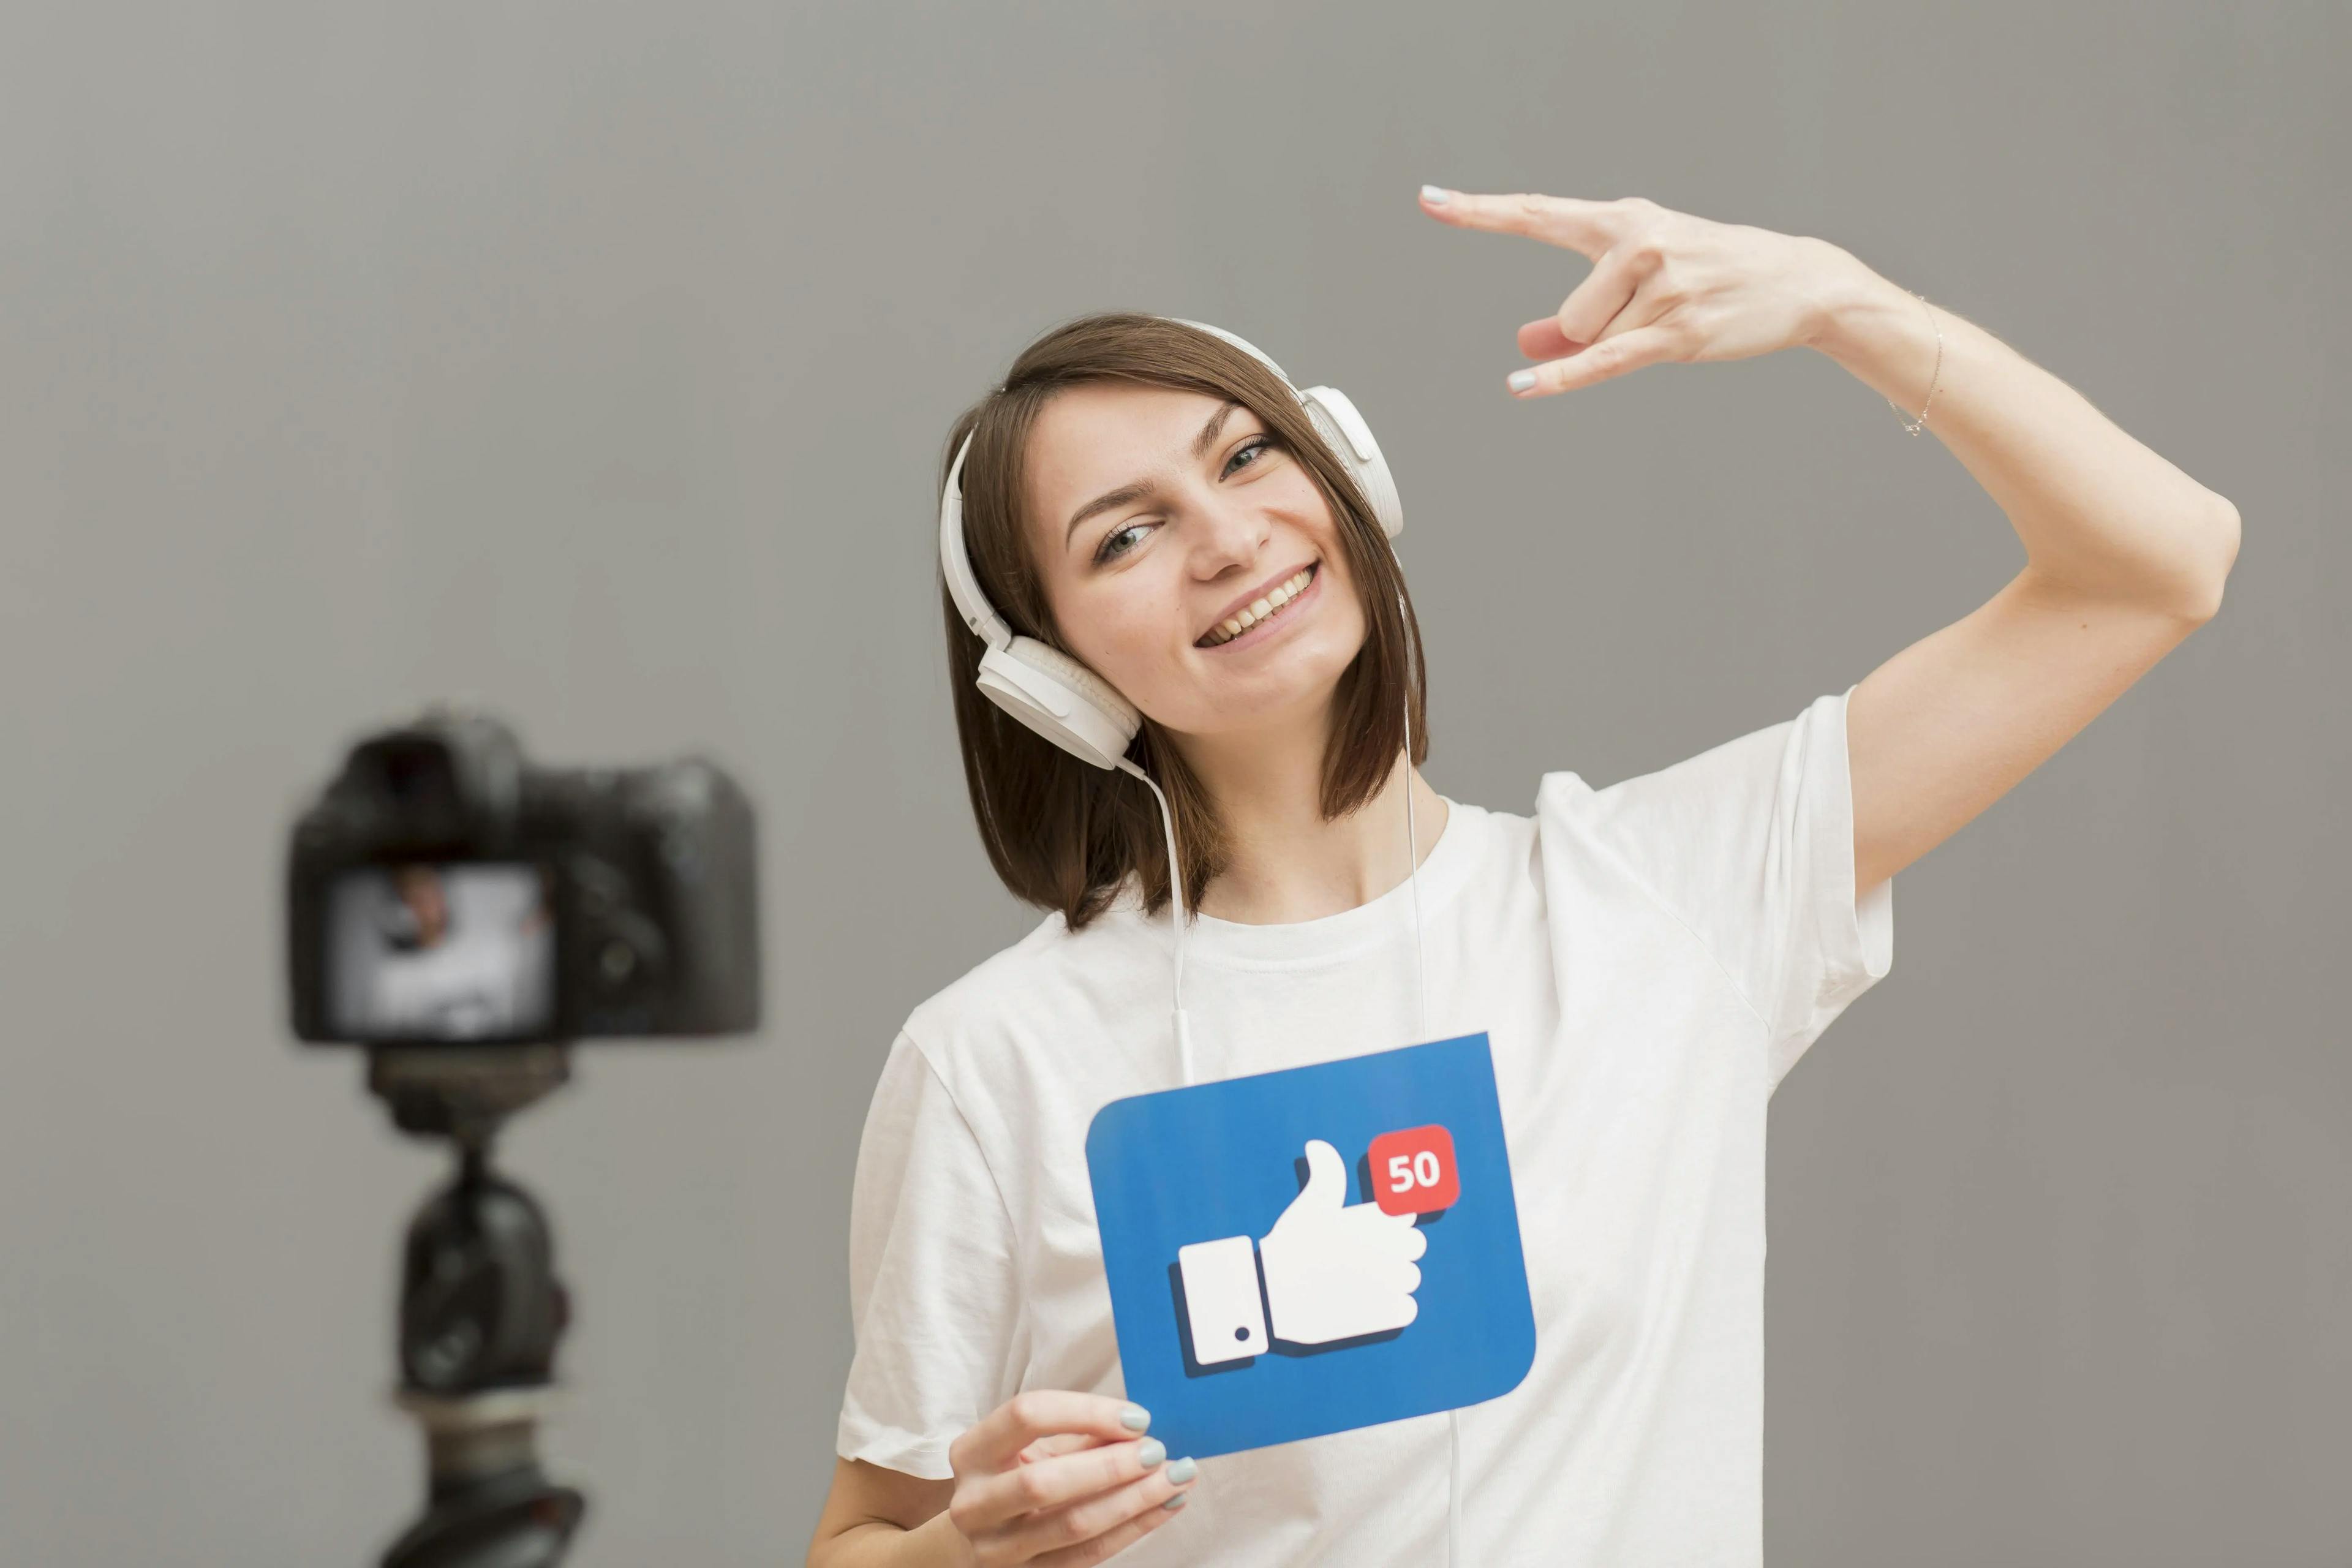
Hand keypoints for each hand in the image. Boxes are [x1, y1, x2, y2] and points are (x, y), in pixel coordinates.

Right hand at [944, 1391, 1196, 1565]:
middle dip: (1110, 1465)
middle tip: (1158, 1452)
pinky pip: (1089, 1555)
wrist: (977, 1539)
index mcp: (971, 1452)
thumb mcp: (1032, 1447)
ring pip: (1072, 1525)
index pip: (1026, 1416)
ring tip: (1175, 1478)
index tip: (1137, 1417)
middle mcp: (974, 1503)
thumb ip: (1078, 1434)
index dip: (1086, 1411)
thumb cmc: (1013, 1477)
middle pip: (1044, 1482)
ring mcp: (996, 1549)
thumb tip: (1139, 1428)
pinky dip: (1134, 1529)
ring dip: (1133, 1500)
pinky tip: (1165, 1507)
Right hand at [1256, 1139, 1427, 1345]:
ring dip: (1393, 1279)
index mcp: (1380, 1219)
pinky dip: (1393, 1308)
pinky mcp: (1392, 1314)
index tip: (1369, 1230)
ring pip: (1410, 1277)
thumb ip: (1326, 1173)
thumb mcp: (1311, 1204)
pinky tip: (1367, 1303)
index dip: (1389, 1222)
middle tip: (1362, 1256)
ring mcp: (1395, 1283)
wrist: (1277, 1296)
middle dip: (1395, 1248)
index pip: (1407, 1214)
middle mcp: (1395, 1248)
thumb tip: (1317, 1144)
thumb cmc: (1294, 1245)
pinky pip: (1408, 1308)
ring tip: (1361, 1280)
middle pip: (1415, 1245)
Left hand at [1417, 187, 1869, 396]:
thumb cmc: (1711, 274)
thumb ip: (1576, 312)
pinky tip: (1522, 389)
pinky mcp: (1677, 331)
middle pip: (1569, 314)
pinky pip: (1603, 361)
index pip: (1536, 214)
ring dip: (1623, 347)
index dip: (1479, 211)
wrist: (1797, 280)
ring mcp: (1659, 286)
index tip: (1430, 200)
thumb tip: (1524, 344)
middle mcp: (1638, 243)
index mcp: (1623, 220)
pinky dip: (1562, 378)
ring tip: (1676, 320)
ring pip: (1594, 341)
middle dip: (1591, 334)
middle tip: (1652, 314)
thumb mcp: (1641, 278)